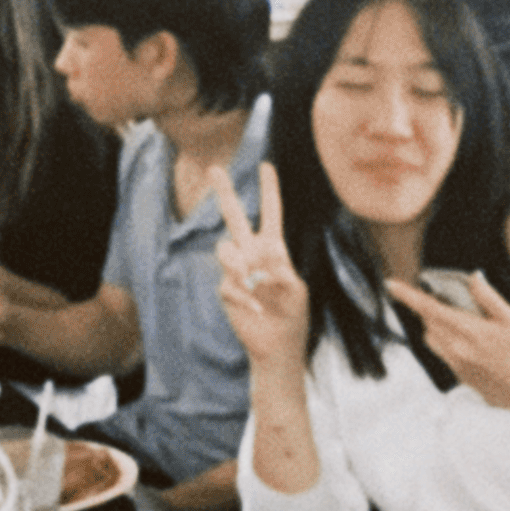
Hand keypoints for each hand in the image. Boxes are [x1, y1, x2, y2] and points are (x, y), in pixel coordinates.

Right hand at [208, 160, 311, 372]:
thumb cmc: (292, 314)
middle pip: (234, 217)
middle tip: (214, 168)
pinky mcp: (227, 290)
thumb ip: (281, 271)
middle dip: (224, 192)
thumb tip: (262, 260)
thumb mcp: (296, 289)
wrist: (278, 344)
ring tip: (252, 281)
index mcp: (273, 248)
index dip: (268, 190)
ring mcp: (236, 271)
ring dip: (238, 263)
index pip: (270, 213)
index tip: (266, 166)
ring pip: (225, 250)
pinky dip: (245, 297)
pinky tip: (257, 310)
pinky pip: (229, 284)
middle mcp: (251, 254)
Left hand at [383, 267, 509, 419]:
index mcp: (469, 332)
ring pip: (432, 340)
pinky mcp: (461, 377)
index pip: (429, 310)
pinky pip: (444, 355)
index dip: (408, 296)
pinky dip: (448, 342)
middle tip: (454, 303)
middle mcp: (457, 350)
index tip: (391, 285)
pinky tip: (473, 343)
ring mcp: (457, 366)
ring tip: (463, 322)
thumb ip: (488, 298)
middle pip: (428, 324)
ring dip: (438, 327)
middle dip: (432, 310)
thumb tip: (472, 279)